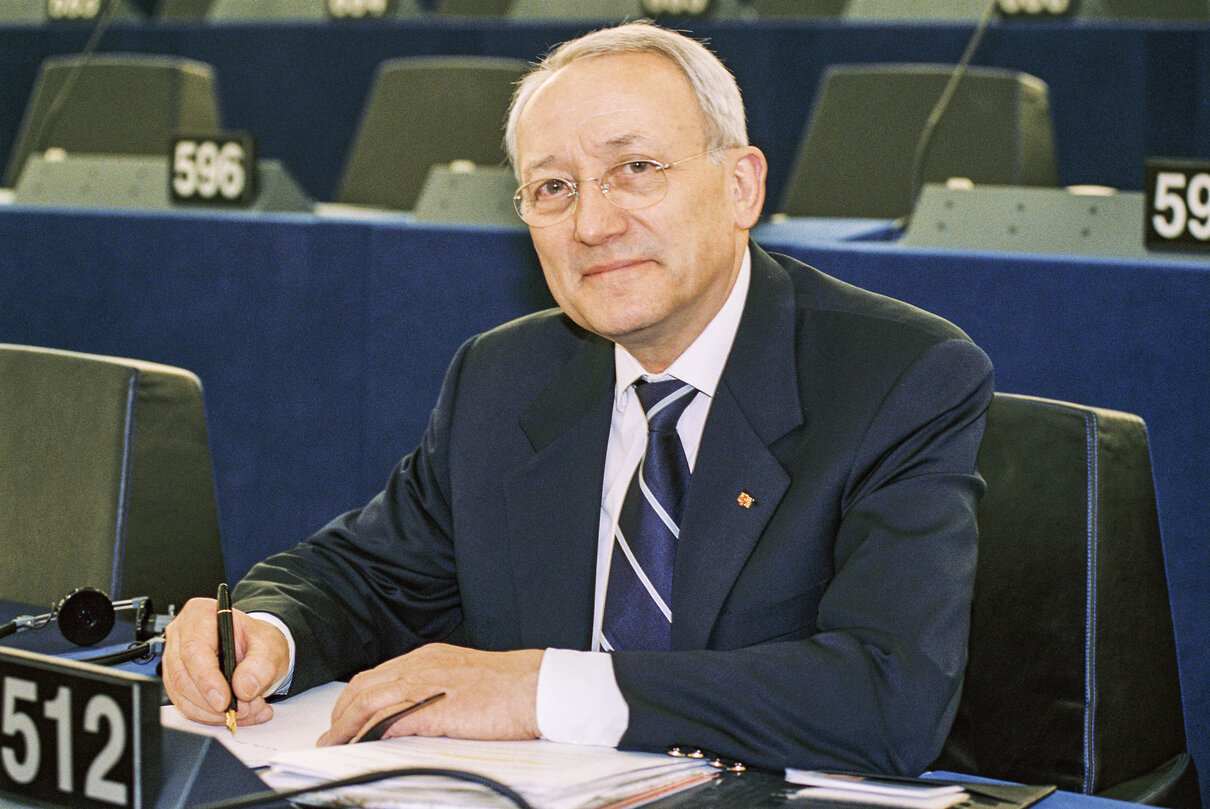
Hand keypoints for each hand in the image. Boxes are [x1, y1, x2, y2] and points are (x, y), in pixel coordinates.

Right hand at [162, 596, 290, 726]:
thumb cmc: (258, 642)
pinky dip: (210, 716)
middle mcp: (181, 635)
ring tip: (247, 712)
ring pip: (182, 695)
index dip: (207, 679)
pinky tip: (236, 715)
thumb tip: (243, 688)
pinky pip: (186, 705)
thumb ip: (261, 665)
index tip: (224, 701)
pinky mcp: (176, 681)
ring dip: (213, 713)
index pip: (194, 650)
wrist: (256, 650)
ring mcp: (174, 659)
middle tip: (244, 710)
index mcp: (200, 615)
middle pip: (183, 676)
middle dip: (213, 701)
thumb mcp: (270, 646)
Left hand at [316, 643, 542, 745]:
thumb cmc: (510, 687)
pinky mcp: (435, 710)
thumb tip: (414, 713)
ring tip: (333, 745)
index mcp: (428, 657)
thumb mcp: (463, 680)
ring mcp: (426, 685)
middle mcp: (421, 666)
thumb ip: (435, 691)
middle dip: (340, 713)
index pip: (376, 676)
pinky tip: (360, 747)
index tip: (343, 718)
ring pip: (368, 702)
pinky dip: (368, 734)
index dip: (353, 699)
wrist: (537, 688)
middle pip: (363, 687)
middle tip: (330, 735)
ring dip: (345, 726)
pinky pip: (389, 721)